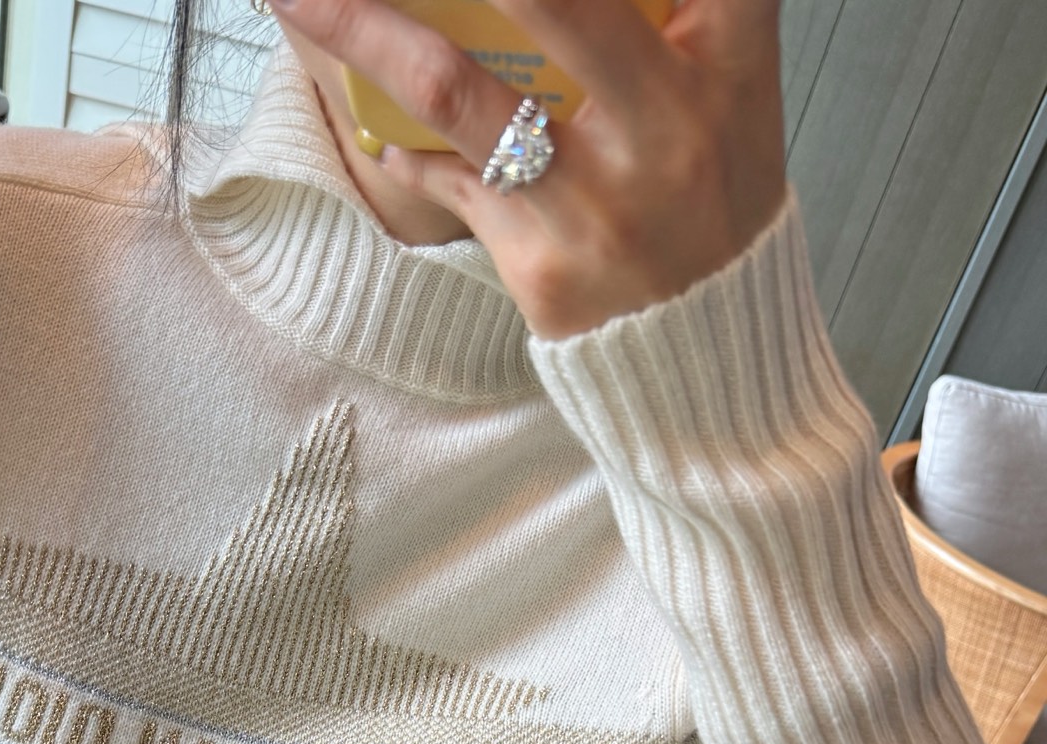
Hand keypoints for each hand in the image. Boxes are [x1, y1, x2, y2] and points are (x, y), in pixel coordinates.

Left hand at [272, 0, 786, 338]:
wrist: (710, 358)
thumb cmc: (711, 198)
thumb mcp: (731, 87)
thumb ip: (682, 7)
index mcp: (724, 57)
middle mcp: (666, 123)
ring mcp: (595, 199)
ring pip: (454, 89)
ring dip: (361, 31)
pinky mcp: (538, 263)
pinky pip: (445, 179)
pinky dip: (400, 141)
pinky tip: (371, 119)